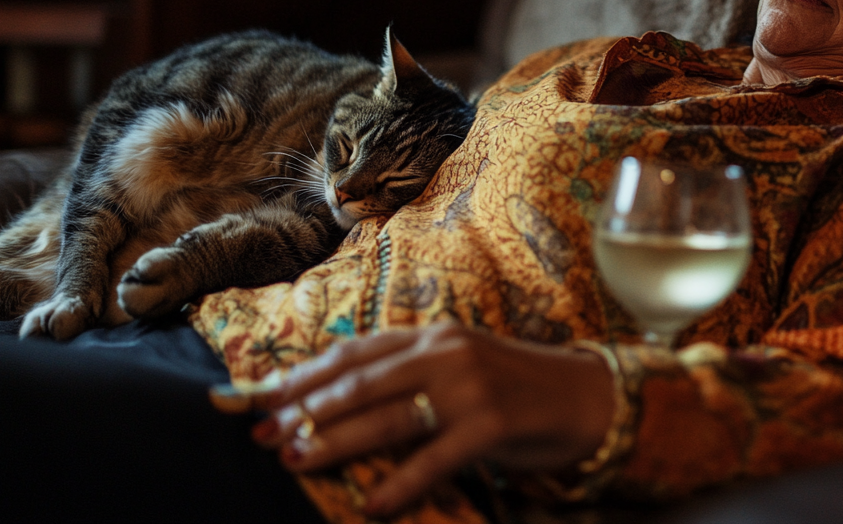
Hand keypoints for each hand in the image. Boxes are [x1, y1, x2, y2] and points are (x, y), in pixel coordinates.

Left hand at [243, 322, 614, 517]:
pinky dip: (401, 482)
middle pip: (361, 381)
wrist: (584, 396)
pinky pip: (436, 456)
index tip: (259, 398)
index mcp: (432, 336)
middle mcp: (446, 353)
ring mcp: (470, 387)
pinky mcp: (492, 424)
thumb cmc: (513, 387)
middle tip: (264, 435)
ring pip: (389, 415)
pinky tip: (372, 506)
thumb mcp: (457, 368)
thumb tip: (339, 405)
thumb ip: (408, 377)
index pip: (354, 351)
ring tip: (297, 460)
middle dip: (307, 409)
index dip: (304, 374)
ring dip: (337, 440)